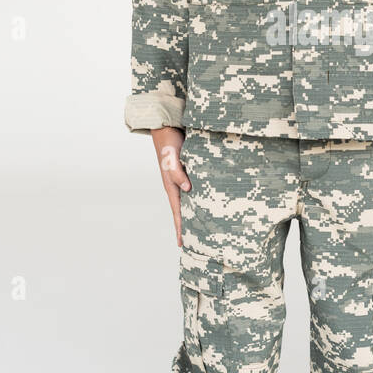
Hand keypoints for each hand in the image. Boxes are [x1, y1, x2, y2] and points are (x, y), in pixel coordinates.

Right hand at [151, 126, 190, 245]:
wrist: (167, 128)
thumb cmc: (168, 143)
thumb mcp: (171, 157)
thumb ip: (177, 172)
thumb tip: (187, 189)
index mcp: (170, 186)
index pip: (177, 212)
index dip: (180, 228)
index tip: (182, 244)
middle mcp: (176, 186)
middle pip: (182, 211)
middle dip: (186, 227)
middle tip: (195, 244)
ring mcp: (182, 180)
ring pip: (189, 202)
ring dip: (193, 215)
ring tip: (201, 229)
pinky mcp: (188, 172)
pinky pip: (194, 191)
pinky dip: (198, 201)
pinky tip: (205, 204)